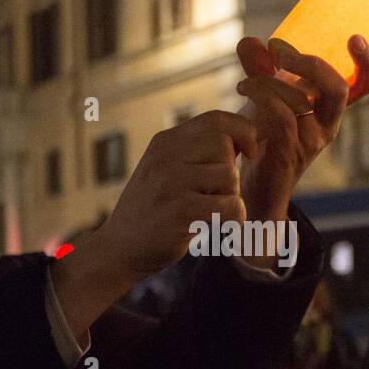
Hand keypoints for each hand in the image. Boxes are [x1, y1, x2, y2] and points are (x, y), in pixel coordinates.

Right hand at [52, 112, 257, 339]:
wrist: (119, 249)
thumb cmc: (153, 211)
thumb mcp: (166, 170)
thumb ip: (197, 152)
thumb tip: (245, 137)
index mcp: (164, 142)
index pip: (215, 119)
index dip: (242, 130)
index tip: (249, 152)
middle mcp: (165, 156)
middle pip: (224, 146)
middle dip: (231, 171)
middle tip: (217, 194)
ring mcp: (170, 182)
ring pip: (229, 175)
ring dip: (231, 196)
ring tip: (212, 209)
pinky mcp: (180, 211)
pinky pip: (229, 205)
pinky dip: (235, 217)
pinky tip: (223, 224)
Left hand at [233, 34, 368, 228]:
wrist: (252, 186)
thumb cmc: (264, 139)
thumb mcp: (265, 98)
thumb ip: (260, 68)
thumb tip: (251, 40)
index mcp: (329, 109)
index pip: (362, 87)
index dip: (367, 63)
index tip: (355, 38)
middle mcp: (327, 125)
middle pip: (339, 89)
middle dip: (310, 64)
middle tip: (278, 53)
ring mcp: (311, 143)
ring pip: (300, 101)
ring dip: (269, 82)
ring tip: (245, 82)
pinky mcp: (289, 155)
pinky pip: (283, 119)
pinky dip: (262, 98)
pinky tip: (243, 90)